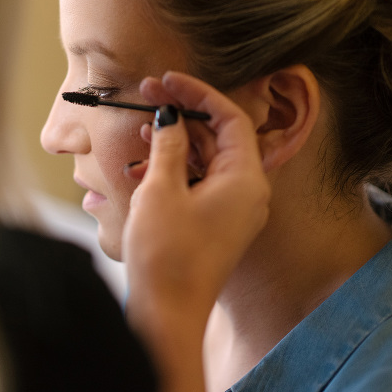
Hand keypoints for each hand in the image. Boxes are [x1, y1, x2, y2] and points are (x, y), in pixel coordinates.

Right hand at [122, 71, 269, 391]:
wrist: (167, 311)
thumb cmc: (166, 255)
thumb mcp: (161, 189)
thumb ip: (169, 145)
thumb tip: (170, 116)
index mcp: (245, 180)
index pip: (230, 118)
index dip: (198, 93)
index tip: (167, 81)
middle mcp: (248, 192)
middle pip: (221, 136)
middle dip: (185, 113)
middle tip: (150, 95)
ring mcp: (233, 209)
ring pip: (209, 158)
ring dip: (178, 139)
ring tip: (143, 125)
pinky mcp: (217, 222)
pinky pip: (202, 181)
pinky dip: (178, 165)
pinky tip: (147, 156)